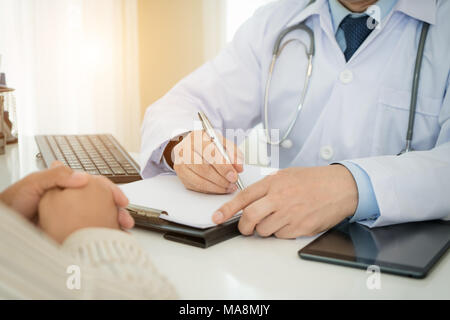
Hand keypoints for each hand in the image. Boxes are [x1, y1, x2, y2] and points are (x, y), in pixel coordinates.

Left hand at [0, 162, 133, 229]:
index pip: (96, 186)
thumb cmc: (11, 204)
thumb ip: (57, 176)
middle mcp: (73, 203)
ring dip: (112, 227)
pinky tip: (107, 243)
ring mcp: (71, 219)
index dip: (111, 191)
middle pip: (103, 205)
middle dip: (118, 212)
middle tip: (125, 220)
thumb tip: (84, 178)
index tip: (120, 200)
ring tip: (121, 234)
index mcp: (67, 187)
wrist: (1, 226)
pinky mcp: (68, 234)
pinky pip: (87, 236)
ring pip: (98, 221)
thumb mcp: (33, 183)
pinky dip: (99, 240)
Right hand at [165, 130, 243, 193]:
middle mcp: (185, 149)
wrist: (191, 146)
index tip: (234, 174)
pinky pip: (196, 186)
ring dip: (217, 186)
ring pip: (199, 180)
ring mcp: (180, 163)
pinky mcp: (181, 175)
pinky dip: (210, 189)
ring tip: (228, 186)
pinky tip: (219, 188)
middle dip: (221, 178)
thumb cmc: (207, 144)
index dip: (223, 166)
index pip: (210, 152)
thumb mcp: (222, 142)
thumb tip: (239, 166)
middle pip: (203, 167)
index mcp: (197, 137)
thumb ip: (233, 152)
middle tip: (232, 182)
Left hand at [212, 165, 357, 238]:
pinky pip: (281, 236)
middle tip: (245, 228)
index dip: (227, 210)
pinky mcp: (300, 228)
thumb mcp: (286, 175)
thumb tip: (249, 201)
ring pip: (264, 230)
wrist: (341, 187)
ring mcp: (290, 214)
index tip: (217, 217)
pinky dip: (282, 232)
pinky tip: (292, 221)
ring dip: (265, 228)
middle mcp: (280, 198)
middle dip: (243, 227)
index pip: (243, 197)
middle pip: (250, 218)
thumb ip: (267, 187)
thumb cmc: (314, 180)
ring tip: (278, 218)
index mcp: (274, 183)